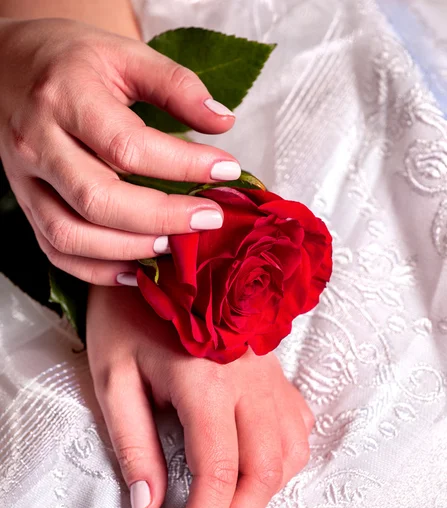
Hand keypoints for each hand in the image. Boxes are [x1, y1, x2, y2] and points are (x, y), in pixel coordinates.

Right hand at [0, 18, 239, 284]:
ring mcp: (25, 180)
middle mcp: (38, 142)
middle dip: (162, 218)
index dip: (183, 166)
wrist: (7, 66)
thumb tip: (223, 123)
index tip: (227, 172)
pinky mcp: (25, 203)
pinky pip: (54, 250)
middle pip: (99, 200)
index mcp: (65, 98)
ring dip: (129, 250)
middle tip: (208, 219)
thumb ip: (175, 85)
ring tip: (174, 245)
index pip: (127, 147)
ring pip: (71, 235)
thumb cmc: (73, 61)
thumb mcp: (125, 55)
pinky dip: (96, 270)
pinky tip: (134, 269)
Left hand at [87, 285, 312, 507]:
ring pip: (289, 451)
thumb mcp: (113, 375)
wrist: (163, 259)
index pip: (217, 472)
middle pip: (264, 470)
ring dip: (264, 494)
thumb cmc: (128, 312)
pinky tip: (257, 465)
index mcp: (204, 380)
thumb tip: (147, 505)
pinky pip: (296, 424)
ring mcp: (268, 371)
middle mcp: (248, 379)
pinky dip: (283, 459)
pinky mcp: (274, 367)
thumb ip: (133, 441)